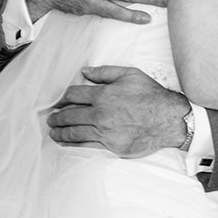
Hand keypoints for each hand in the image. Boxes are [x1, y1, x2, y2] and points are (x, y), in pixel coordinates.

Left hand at [48, 65, 190, 157]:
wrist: (167, 119)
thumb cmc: (150, 95)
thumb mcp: (129, 74)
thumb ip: (105, 72)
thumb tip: (85, 71)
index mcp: (103, 94)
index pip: (74, 94)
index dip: (63, 97)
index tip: (59, 101)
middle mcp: (100, 113)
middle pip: (69, 115)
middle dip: (57, 116)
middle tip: (50, 118)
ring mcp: (104, 131)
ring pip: (74, 132)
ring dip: (60, 132)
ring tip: (53, 132)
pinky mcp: (110, 146)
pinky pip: (86, 146)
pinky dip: (72, 145)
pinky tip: (66, 143)